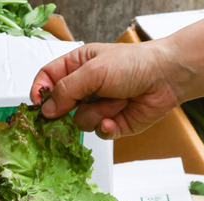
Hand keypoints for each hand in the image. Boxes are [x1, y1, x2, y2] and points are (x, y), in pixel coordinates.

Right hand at [30, 41, 178, 138]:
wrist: (166, 78)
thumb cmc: (133, 64)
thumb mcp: (93, 70)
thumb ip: (66, 89)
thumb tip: (46, 109)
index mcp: (77, 66)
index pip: (47, 79)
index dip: (39, 92)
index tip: (38, 104)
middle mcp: (86, 88)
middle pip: (60, 106)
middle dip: (68, 109)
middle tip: (74, 107)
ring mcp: (98, 107)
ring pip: (80, 122)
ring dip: (98, 112)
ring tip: (118, 99)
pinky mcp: (112, 124)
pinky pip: (99, 133)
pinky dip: (108, 126)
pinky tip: (118, 116)